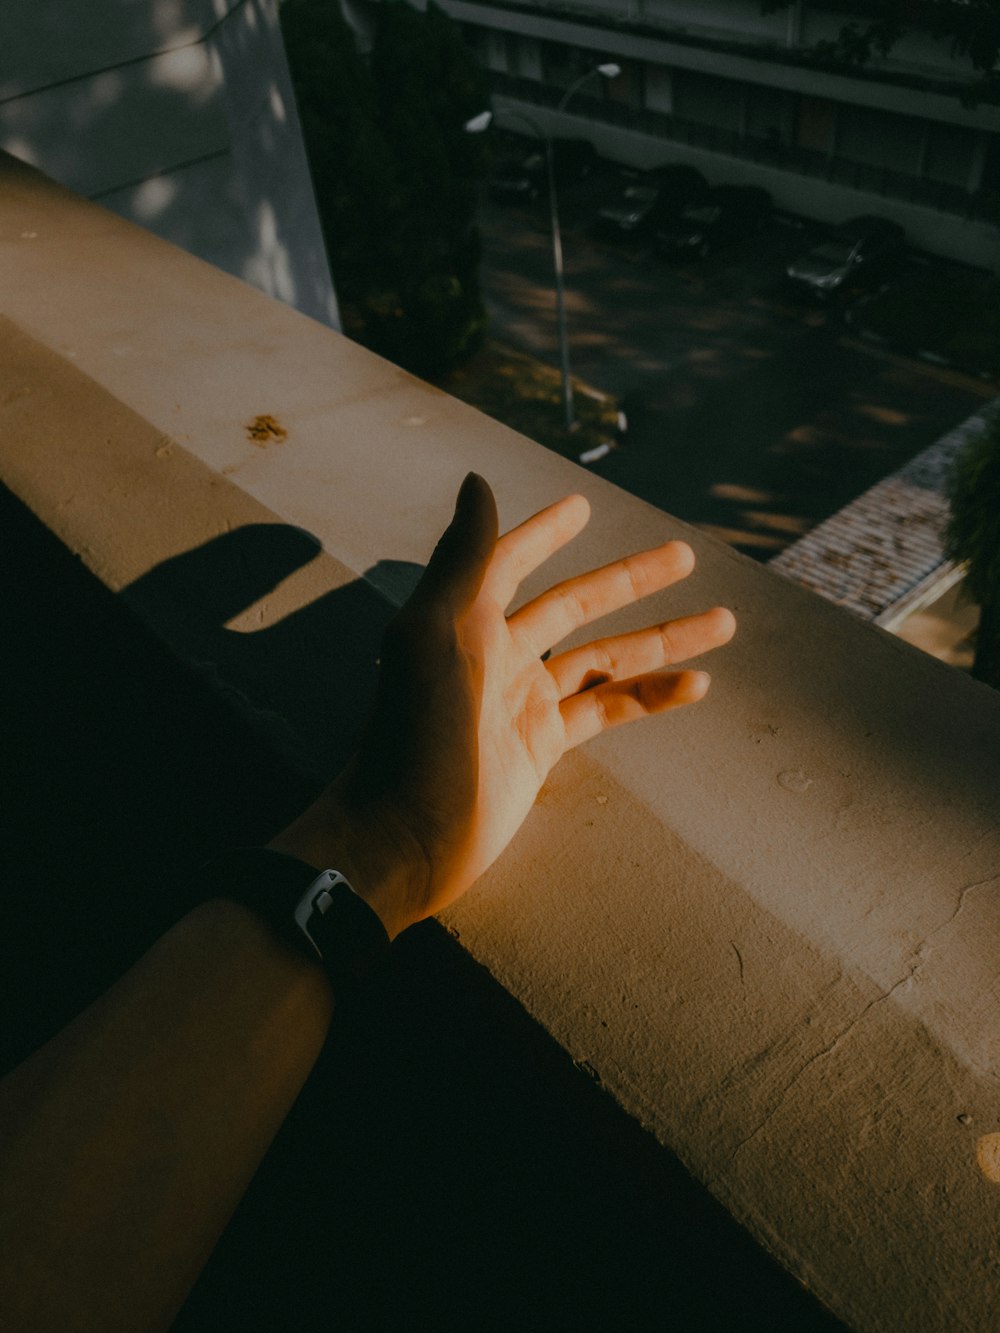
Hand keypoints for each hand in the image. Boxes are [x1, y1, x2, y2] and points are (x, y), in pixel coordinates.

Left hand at [270, 474, 734, 937]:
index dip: (543, 533)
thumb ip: (463, 558)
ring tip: (723, 621)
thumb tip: (479, 480)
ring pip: (604, 659)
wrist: (406, 834)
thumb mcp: (434, 634)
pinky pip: (607, 710)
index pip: (508, 561)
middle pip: (574, 605)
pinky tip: (696, 684)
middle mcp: (496, 654)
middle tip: (683, 555)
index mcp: (466, 620)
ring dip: (660, 639)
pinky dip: (650, 696)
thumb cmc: (414, 731)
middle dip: (628, 580)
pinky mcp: (543, 747)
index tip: (582, 508)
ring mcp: (523, 702)